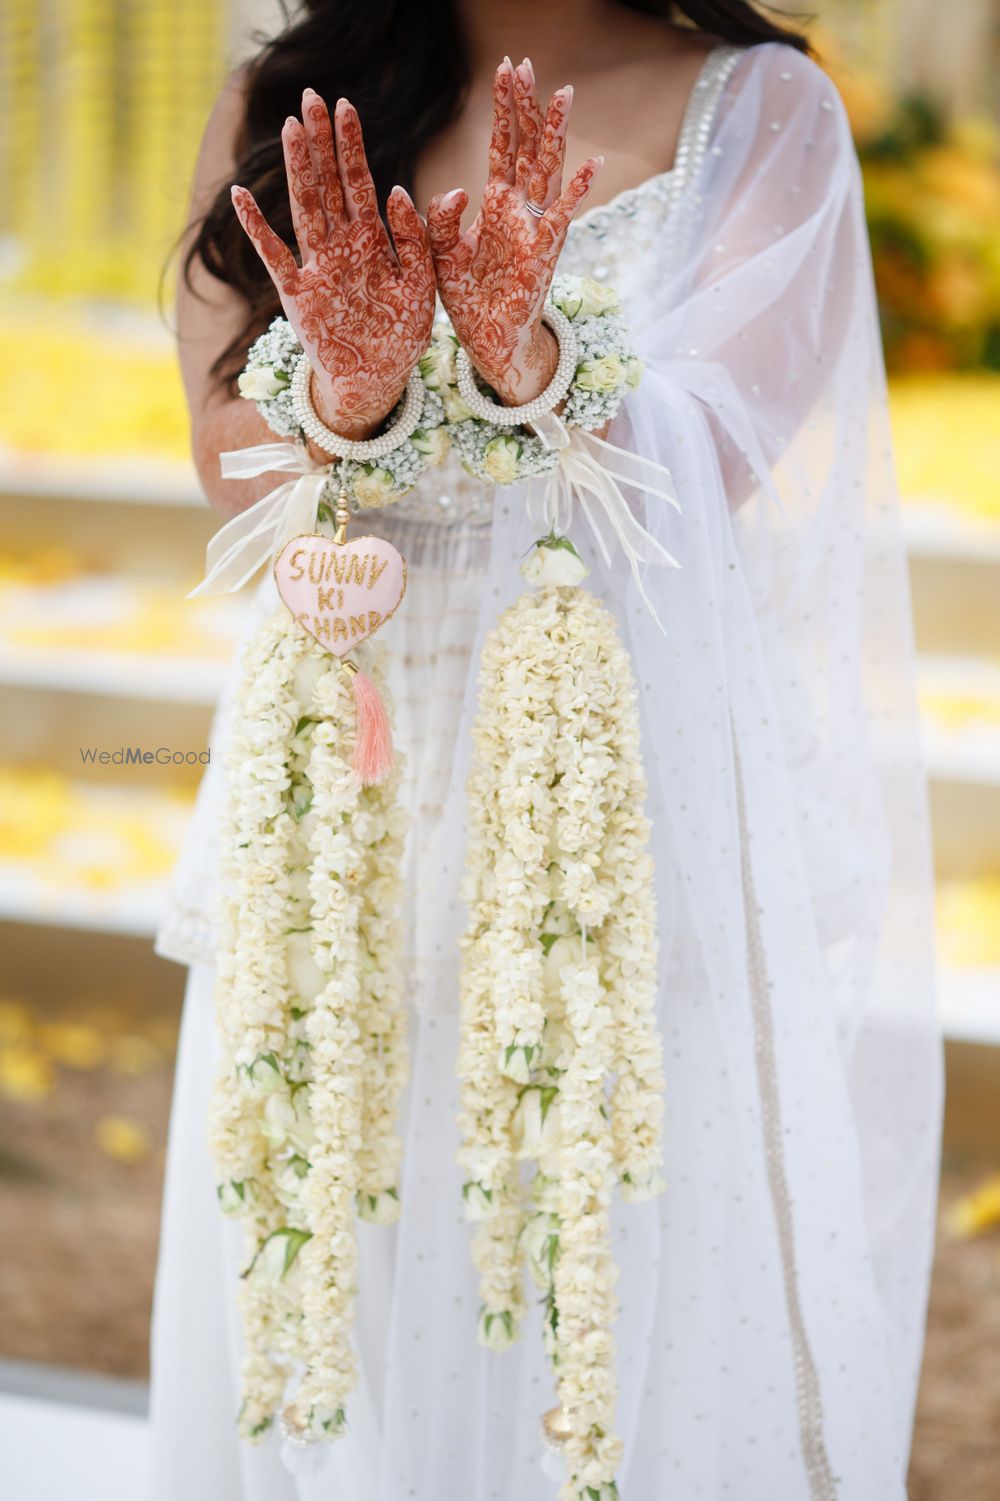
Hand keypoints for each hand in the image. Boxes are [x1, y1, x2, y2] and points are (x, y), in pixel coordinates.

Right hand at [232, 91, 435, 440]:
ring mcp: (316, 267)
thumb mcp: (422, 285)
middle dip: (320, 142)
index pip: (359, 182)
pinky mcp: (297, 295)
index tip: (345, 105)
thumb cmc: (401, 336)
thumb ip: (417, 239)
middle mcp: (341, 246)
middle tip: (310, 96)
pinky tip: (239, 197)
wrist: (377, 383)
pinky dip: (256, 228)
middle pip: (327, 184)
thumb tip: (402, 190)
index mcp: (373, 240)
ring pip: (303, 208)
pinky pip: (273, 256)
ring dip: (297, 169)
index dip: (351, 145)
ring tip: (290, 129)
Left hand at [427, 58, 600, 405]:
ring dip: (554, 134)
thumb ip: (442, 218)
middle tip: (525, 65)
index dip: (506, 109)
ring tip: (563, 94)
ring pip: (547, 170)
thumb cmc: (469, 297)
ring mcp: (536, 228)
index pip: (504, 146)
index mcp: (497, 204)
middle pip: (528, 147)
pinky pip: (562, 217)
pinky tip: (590, 165)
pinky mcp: (544, 253)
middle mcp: (521, 209)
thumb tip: (457, 189)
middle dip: (526, 107)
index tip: (506, 68)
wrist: (488, 339)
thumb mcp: (441, 253)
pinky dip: (576, 191)